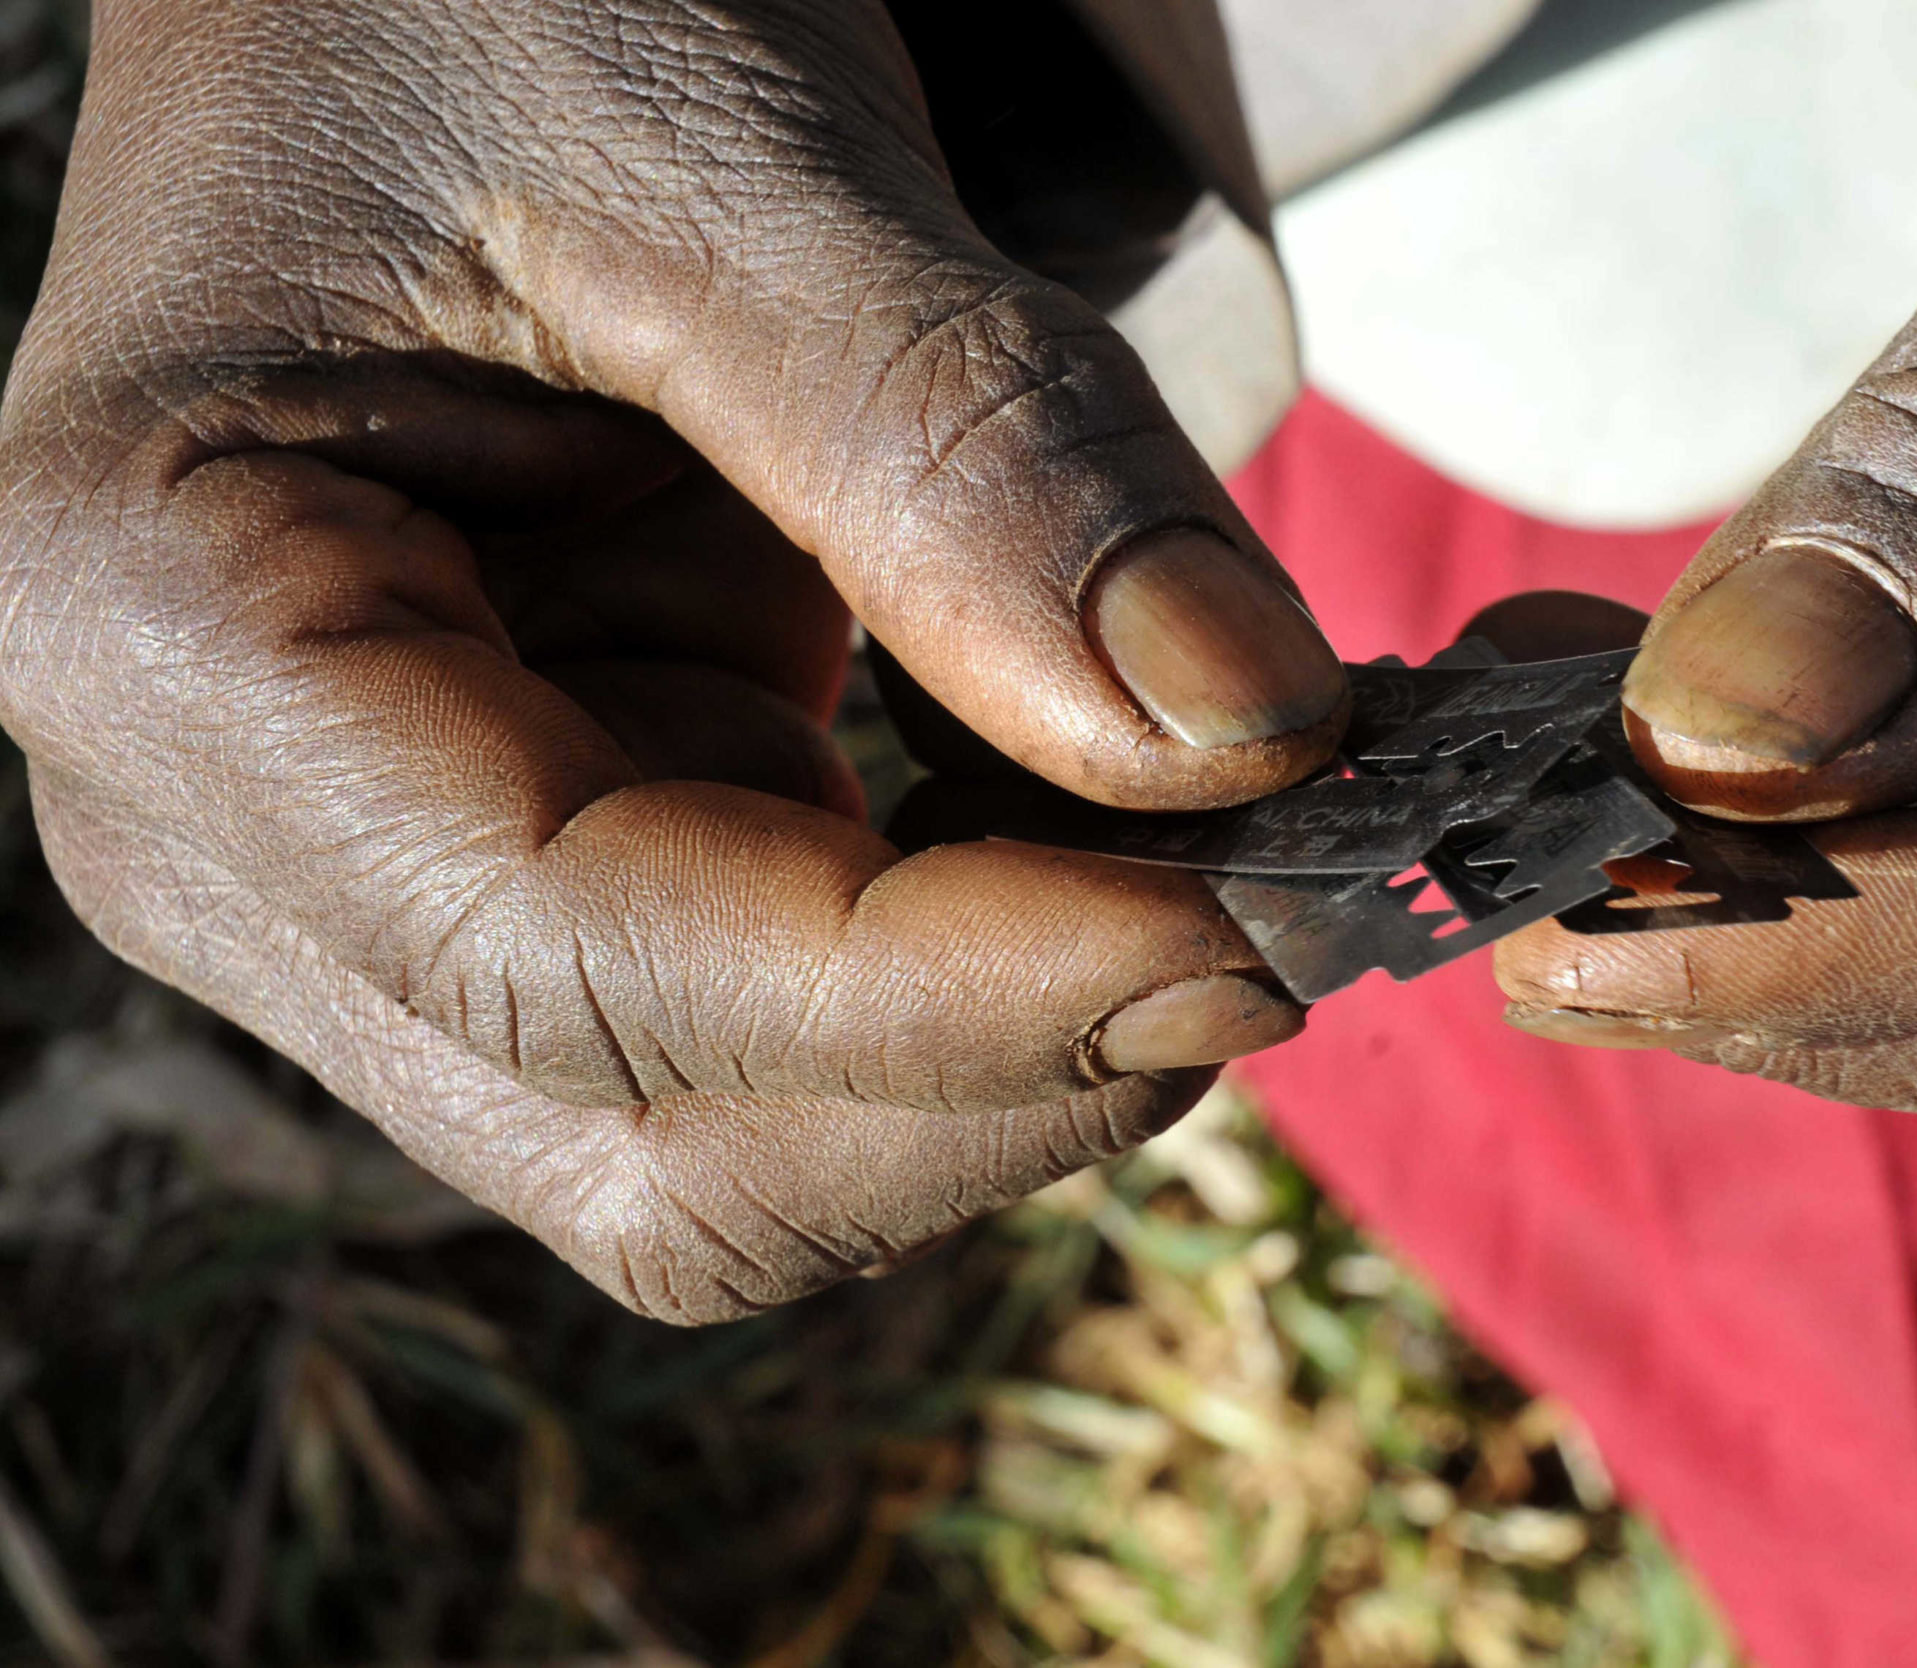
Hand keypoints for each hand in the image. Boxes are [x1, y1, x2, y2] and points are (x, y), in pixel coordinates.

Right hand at [0, 0, 1345, 1317]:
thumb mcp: (718, 149)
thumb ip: (966, 451)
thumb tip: (1239, 734)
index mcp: (172, 639)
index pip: (583, 969)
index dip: (949, 1002)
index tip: (1246, 933)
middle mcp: (237, 837)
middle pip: (661, 1153)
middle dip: (994, 1075)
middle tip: (1274, 906)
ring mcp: (392, 881)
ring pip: (745, 1141)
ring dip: (1014, 1052)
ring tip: (1212, 850)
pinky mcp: (550, 858)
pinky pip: (792, 1027)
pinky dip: (988, 974)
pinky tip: (1113, 832)